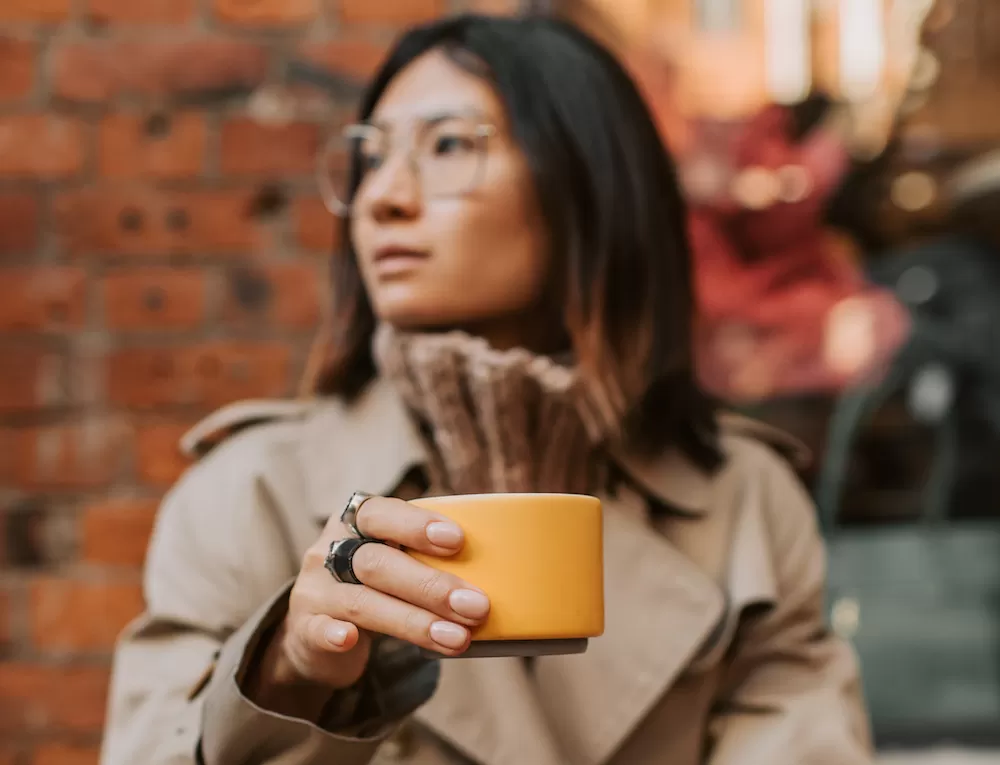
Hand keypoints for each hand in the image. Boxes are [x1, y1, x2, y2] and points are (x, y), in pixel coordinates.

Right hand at [248, 496, 489, 715]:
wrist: (315, 633)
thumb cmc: (375, 586)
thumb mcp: (394, 561)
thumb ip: (427, 557)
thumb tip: (501, 568)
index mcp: (355, 522)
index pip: (381, 513)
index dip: (416, 524)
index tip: (457, 540)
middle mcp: (330, 551)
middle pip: (378, 562)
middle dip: (431, 585)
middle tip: (477, 606)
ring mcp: (314, 590)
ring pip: (363, 602)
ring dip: (414, 622)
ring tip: (457, 639)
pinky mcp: (305, 629)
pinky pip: (320, 630)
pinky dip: (336, 633)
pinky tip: (351, 640)